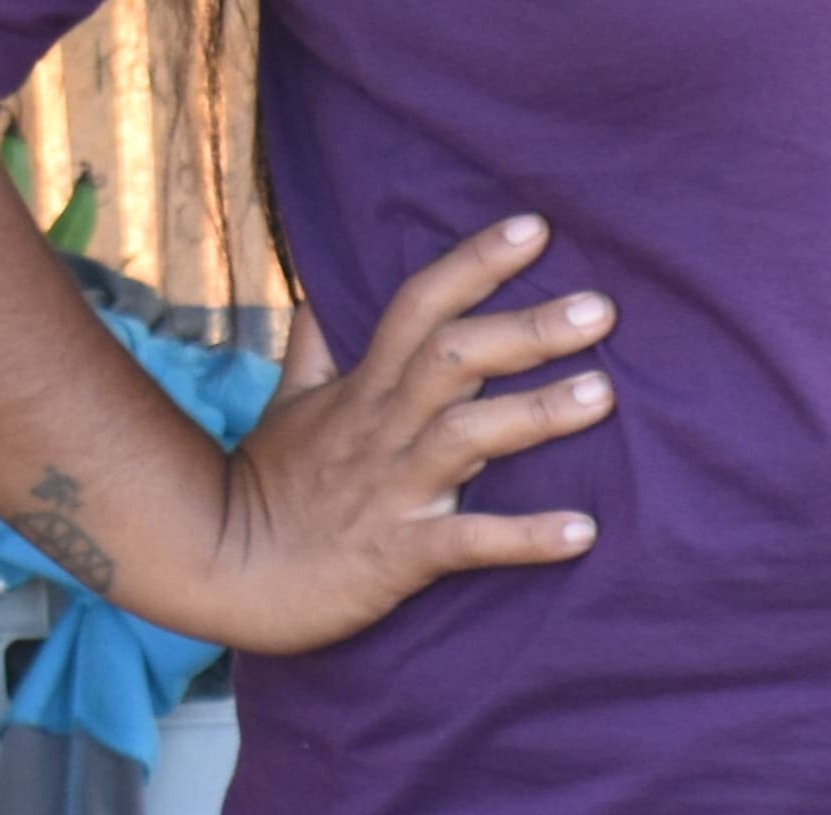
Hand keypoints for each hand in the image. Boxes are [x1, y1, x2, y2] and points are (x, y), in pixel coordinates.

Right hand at [178, 216, 605, 653]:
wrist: (225, 568)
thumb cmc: (272, 486)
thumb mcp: (287, 405)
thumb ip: (315, 350)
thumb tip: (319, 295)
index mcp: (364, 388)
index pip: (419, 304)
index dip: (474, 263)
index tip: (534, 229)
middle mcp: (382, 427)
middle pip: (453, 357)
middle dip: (526, 329)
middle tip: (600, 309)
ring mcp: (392, 487)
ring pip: (466, 435)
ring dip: (536, 414)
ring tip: (605, 395)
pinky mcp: (400, 552)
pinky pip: (469, 540)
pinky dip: (526, 537)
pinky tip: (584, 532)